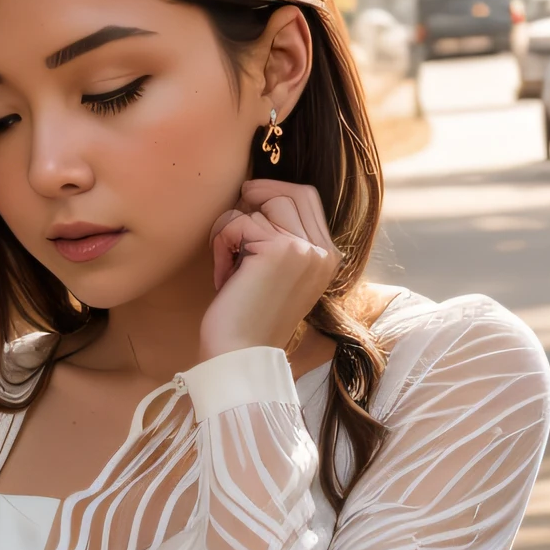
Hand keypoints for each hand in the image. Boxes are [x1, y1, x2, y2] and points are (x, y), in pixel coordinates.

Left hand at [199, 177, 337, 363]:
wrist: (240, 357)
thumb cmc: (248, 317)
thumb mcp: (275, 273)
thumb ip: (281, 237)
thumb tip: (255, 193)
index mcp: (327, 257)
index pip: (307, 198)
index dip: (273, 193)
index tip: (247, 206)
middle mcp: (322, 252)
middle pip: (289, 193)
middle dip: (253, 199)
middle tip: (231, 227)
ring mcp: (304, 250)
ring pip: (264, 203)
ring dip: (233, 226)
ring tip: (227, 260)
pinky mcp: (280, 250)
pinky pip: (239, 223)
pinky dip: (222, 245)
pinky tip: (223, 276)